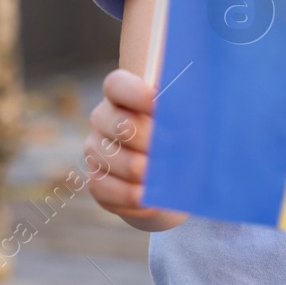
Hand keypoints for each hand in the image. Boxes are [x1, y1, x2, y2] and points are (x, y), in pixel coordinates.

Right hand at [84, 69, 188, 230]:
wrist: (171, 174)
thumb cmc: (182, 135)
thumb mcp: (188, 114)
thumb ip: (185, 105)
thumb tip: (189, 106)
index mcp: (121, 93)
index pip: (117, 85)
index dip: (137, 94)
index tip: (161, 105)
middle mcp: (103, 119)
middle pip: (123, 126)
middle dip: (154, 141)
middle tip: (178, 150)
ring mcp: (96, 150)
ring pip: (119, 162)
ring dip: (149, 173)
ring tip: (171, 178)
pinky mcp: (97, 182)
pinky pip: (108, 190)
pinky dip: (134, 196)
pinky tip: (154, 198)